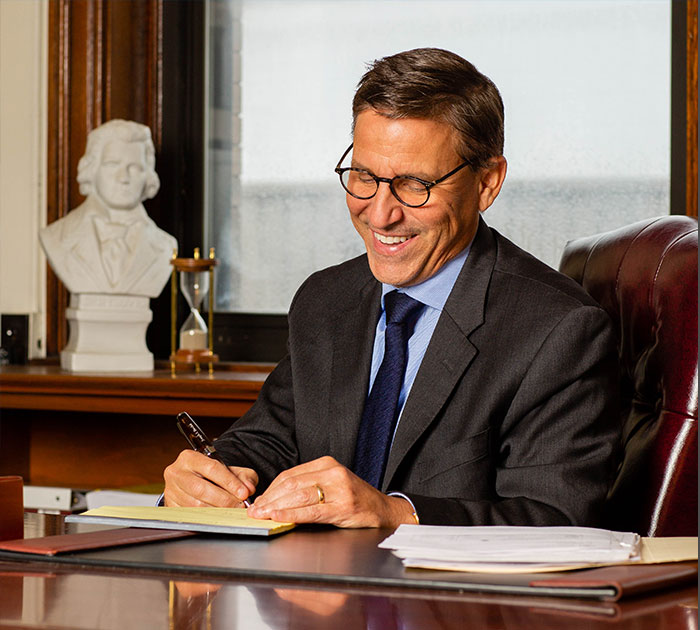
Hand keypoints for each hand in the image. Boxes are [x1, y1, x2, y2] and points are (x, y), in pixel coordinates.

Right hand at [163, 450, 257, 506]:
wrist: (196, 480)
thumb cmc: (213, 475)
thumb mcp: (231, 470)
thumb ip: (243, 476)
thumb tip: (249, 488)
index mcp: (189, 458)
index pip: (211, 469)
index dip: (229, 482)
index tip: (244, 493)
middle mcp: (176, 473)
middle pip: (202, 489)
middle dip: (224, 500)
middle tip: (239, 506)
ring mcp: (171, 491)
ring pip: (195, 505)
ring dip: (217, 510)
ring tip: (231, 511)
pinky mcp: (170, 506)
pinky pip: (190, 515)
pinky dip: (207, 517)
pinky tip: (219, 515)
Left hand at [246, 456, 414, 527]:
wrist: (384, 511)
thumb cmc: (355, 500)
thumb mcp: (331, 486)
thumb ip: (308, 488)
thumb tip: (275, 499)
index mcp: (327, 464)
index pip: (290, 475)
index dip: (271, 489)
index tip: (258, 501)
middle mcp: (332, 472)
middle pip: (292, 484)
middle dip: (269, 499)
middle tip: (254, 511)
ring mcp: (339, 488)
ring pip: (299, 496)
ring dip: (275, 507)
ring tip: (261, 516)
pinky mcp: (343, 506)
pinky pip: (312, 511)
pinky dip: (291, 514)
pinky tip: (279, 518)